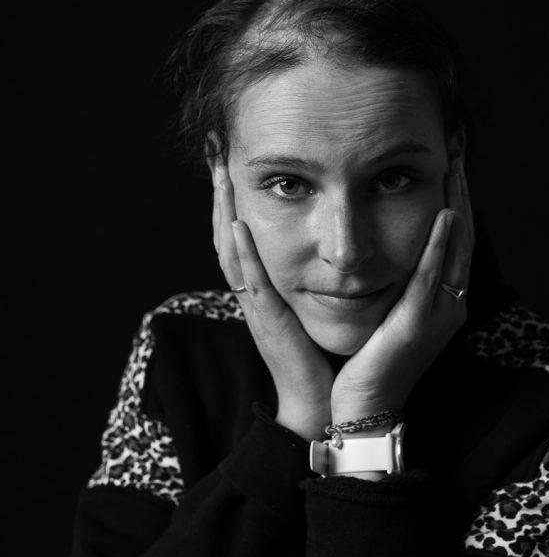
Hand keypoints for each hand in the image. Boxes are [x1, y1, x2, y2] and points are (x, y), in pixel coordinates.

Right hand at [212, 166, 333, 440]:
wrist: (324, 403)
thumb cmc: (321, 357)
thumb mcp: (311, 308)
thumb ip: (310, 277)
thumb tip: (326, 243)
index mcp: (263, 289)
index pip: (240, 234)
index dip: (231, 196)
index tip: (229, 159)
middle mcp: (253, 294)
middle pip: (226, 234)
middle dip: (220, 192)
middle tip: (214, 152)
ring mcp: (257, 308)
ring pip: (231, 251)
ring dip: (223, 210)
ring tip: (220, 174)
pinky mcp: (270, 323)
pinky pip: (251, 283)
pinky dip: (243, 253)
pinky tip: (237, 224)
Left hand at [329, 156, 474, 421]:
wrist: (363, 409)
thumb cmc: (368, 361)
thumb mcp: (385, 311)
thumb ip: (393, 279)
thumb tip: (382, 241)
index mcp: (441, 300)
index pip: (454, 237)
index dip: (456, 195)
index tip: (450, 157)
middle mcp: (449, 304)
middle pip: (463, 235)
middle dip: (461, 189)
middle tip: (457, 146)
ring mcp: (438, 315)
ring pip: (456, 251)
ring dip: (458, 205)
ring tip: (455, 167)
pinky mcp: (418, 326)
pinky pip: (432, 280)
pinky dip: (439, 247)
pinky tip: (444, 217)